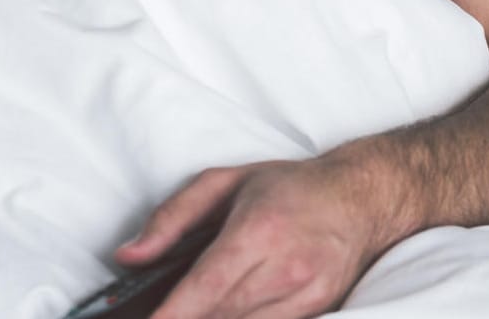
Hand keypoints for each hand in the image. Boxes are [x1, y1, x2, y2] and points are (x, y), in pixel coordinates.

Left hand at [117, 156, 401, 318]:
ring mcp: (308, 294)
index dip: (174, 312)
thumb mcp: (220, 183)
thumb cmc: (285, 186)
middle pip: (222, 313)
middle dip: (186, 316)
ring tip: (186, 309)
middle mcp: (287, 267)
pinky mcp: (320, 309)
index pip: (207, 286)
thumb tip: (129, 256)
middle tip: (156, 312)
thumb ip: (170, 219)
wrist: (359, 197)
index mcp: (258, 230)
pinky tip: (221, 310)